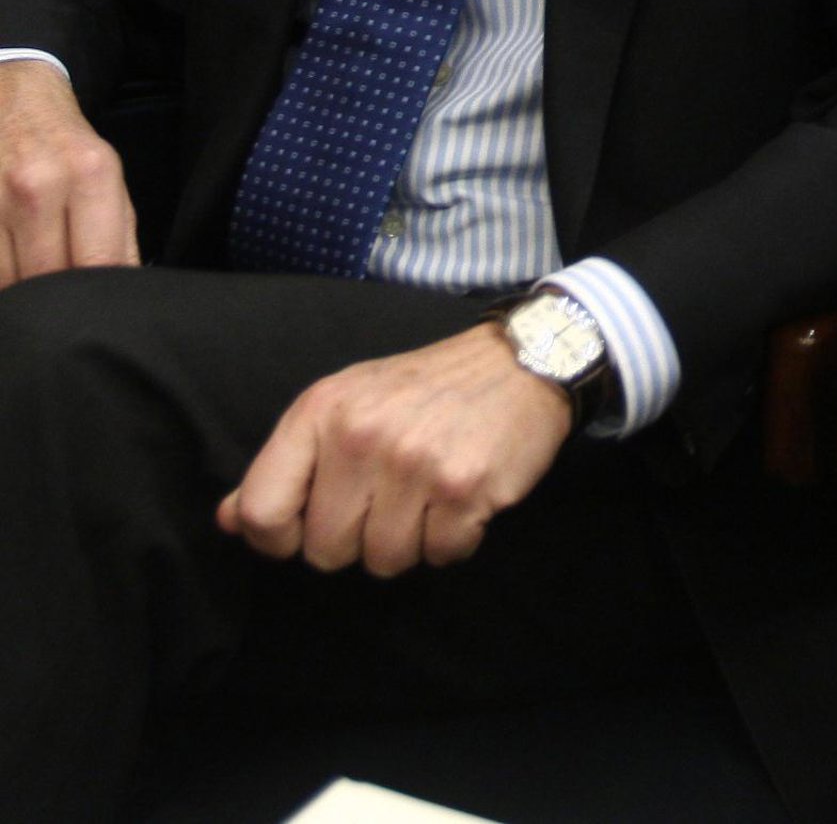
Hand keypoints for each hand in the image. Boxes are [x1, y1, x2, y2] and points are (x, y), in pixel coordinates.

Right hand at [0, 59, 139, 286]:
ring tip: (30, 280)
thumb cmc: (64, 144)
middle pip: (44, 277)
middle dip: (53, 301)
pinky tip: (8, 266)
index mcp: (90, 175)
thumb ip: (117, 236)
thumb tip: (124, 291)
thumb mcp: (105, 177)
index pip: (96, 262)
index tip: (95, 317)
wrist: (13, 94)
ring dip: (16, 292)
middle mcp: (39, 182)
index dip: (94, 301)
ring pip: (4, 278)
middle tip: (59, 308)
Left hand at [216, 323, 571, 576]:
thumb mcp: (346, 404)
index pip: (262, 511)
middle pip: (326, 552)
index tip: (309, 526)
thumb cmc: (424, 389)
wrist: (522, 359)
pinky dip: (456, 537)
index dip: (280, 537)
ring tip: (430, 492)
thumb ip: (287, 464)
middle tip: (392, 494)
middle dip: (359, 537)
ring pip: (384, 561)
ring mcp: (414, 464)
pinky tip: (464, 496)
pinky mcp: (465, 489)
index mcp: (321, 411)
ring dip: (411, 540)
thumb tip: (229, 521)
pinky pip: (441, 556)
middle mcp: (361, 436)